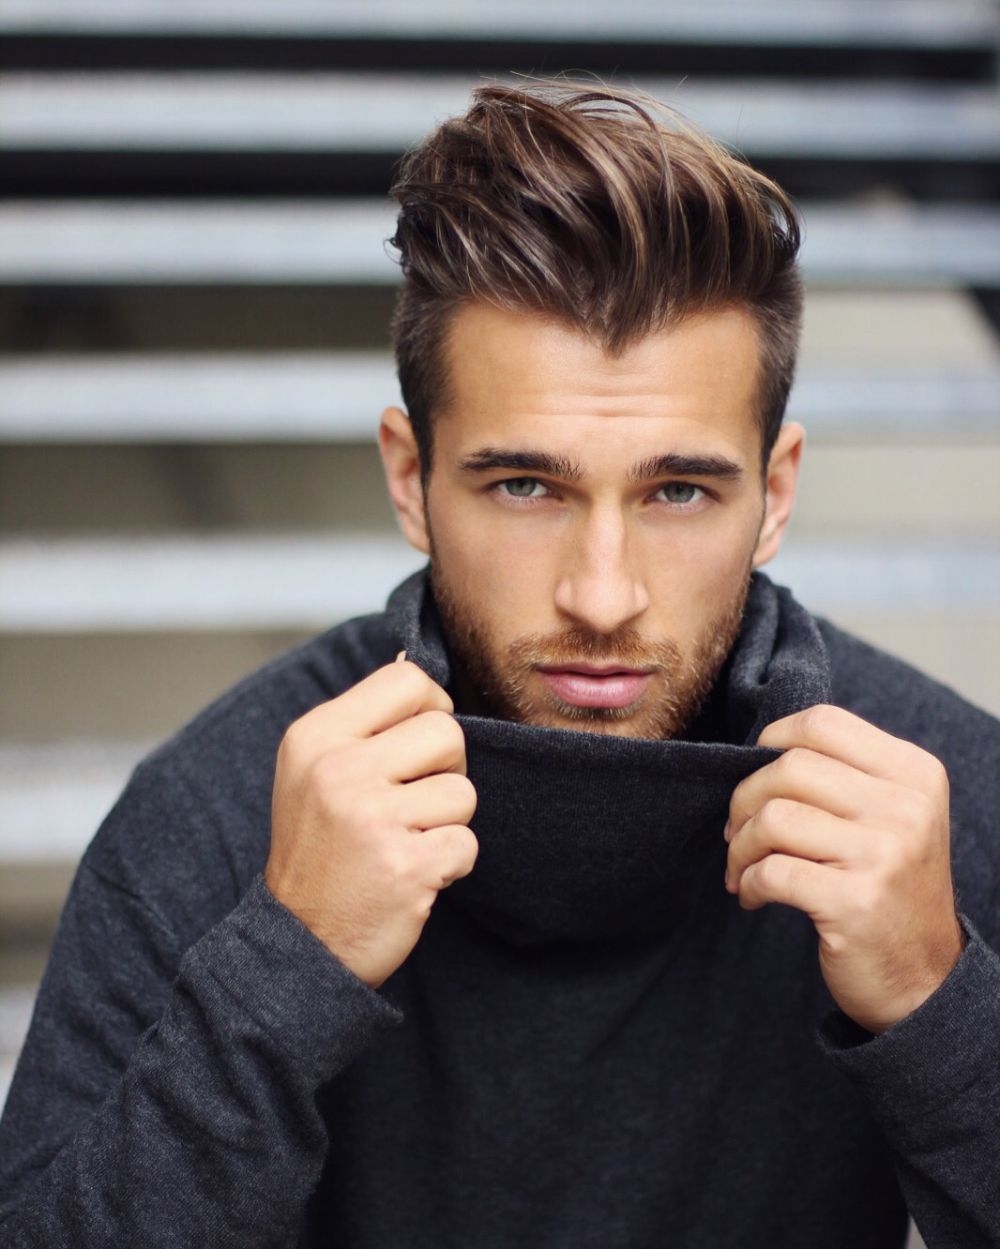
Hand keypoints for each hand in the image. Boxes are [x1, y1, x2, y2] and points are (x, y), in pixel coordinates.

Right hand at [265, 659, 477, 986]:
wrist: (297, 943)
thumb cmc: (318, 849)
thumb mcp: (313, 769)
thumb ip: (364, 723)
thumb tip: (417, 669)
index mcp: (316, 736)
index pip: (408, 680)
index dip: (430, 708)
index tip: (417, 746)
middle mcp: (340, 770)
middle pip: (447, 732)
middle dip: (445, 769)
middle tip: (412, 803)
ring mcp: (372, 819)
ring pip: (463, 791)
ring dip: (446, 822)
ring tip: (405, 841)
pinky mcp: (406, 866)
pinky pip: (467, 843)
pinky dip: (451, 864)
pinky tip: (413, 874)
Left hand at [725, 704, 963, 1033]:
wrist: (924, 978)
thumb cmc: (887, 886)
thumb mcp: (889, 817)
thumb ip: (841, 775)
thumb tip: (758, 751)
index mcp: (914, 773)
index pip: (822, 723)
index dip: (772, 741)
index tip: (756, 777)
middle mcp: (906, 807)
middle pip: (790, 767)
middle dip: (744, 799)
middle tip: (736, 832)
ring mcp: (884, 854)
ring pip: (773, 817)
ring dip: (740, 846)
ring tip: (742, 867)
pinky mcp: (855, 902)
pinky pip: (771, 872)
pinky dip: (747, 883)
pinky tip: (752, 896)